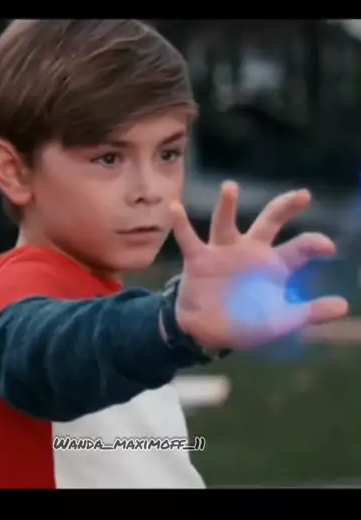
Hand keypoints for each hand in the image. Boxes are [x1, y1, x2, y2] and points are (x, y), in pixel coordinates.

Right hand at [171, 182, 348, 350]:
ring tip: (230, 188)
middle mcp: (251, 251)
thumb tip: (344, 306)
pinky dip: (181, 224)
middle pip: (270, 222)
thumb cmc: (246, 322)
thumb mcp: (281, 321)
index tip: (328, 248)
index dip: (315, 244)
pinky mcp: (199, 259)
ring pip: (226, 223)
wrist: (206, 332)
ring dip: (227, 205)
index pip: (300, 248)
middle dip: (285, 208)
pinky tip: (175, 207)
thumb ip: (309, 312)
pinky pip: (189, 238)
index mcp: (274, 264)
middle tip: (303, 195)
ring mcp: (223, 252)